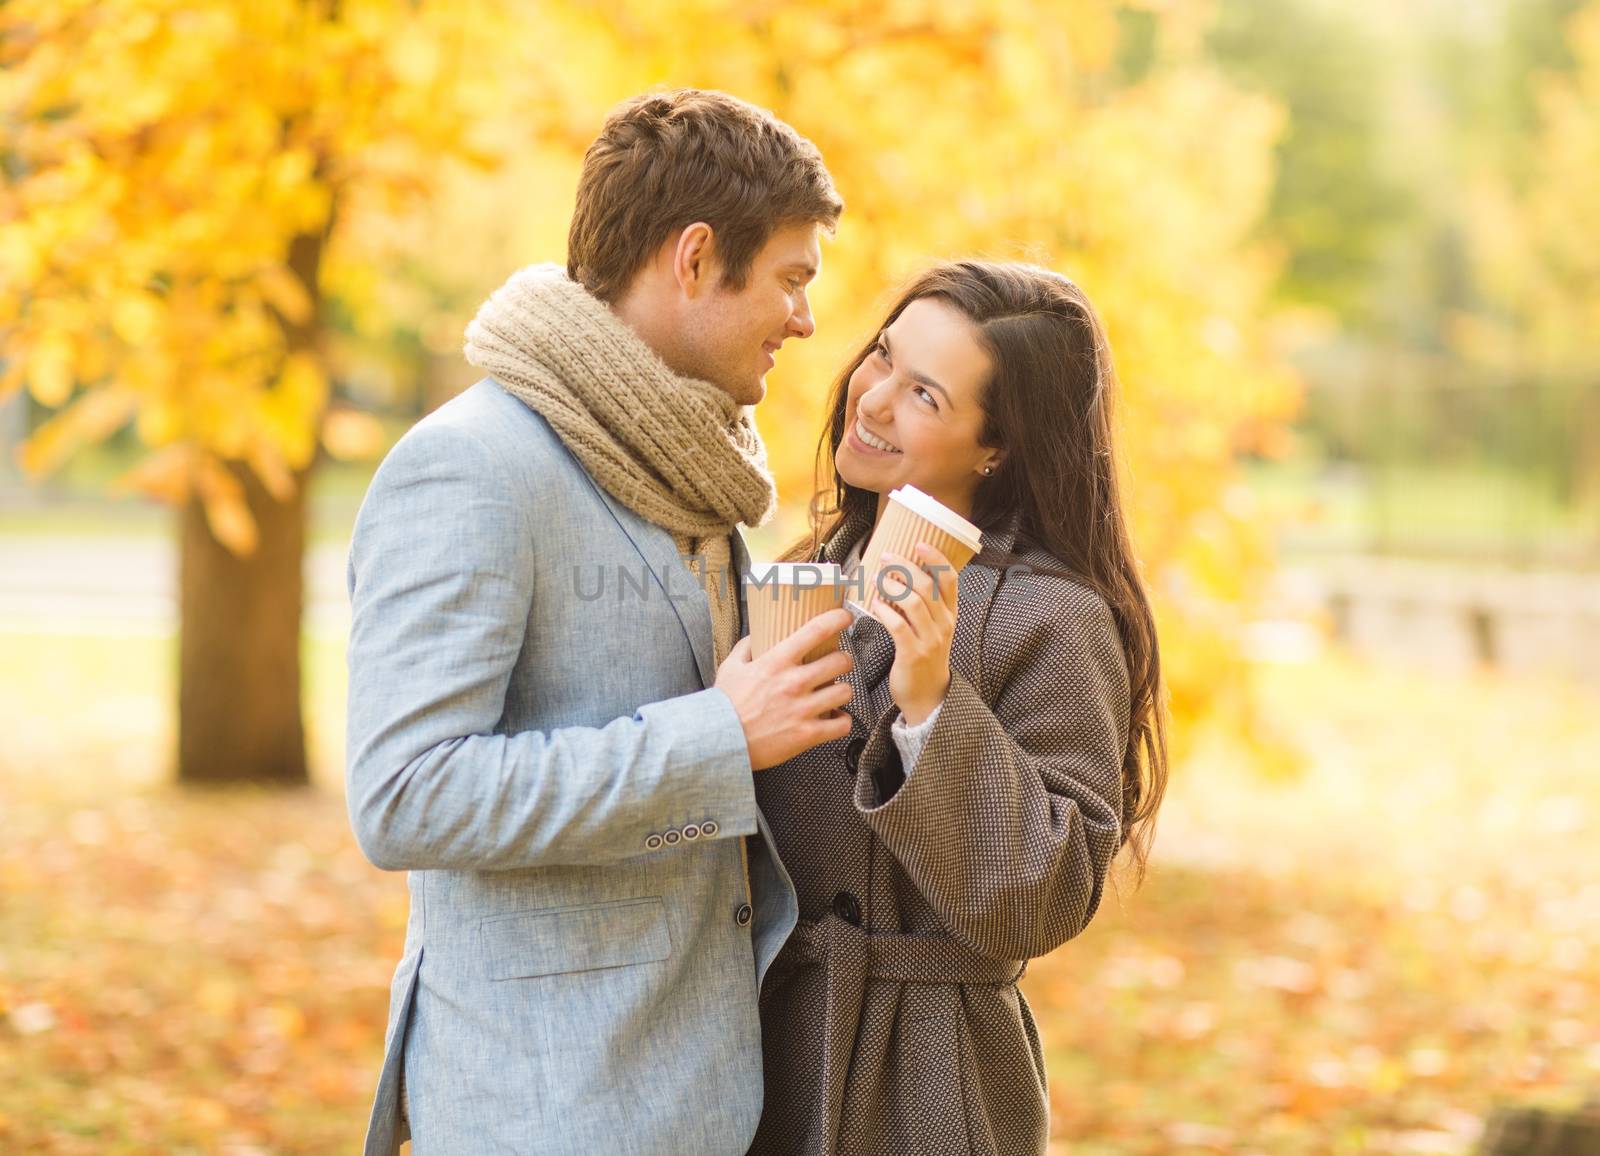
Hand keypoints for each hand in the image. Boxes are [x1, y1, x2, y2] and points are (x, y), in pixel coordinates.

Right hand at [715, 607, 854, 770]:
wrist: (719, 741)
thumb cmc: (724, 705)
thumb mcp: (731, 667)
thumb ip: (746, 647)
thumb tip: (758, 634)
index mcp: (776, 662)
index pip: (816, 631)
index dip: (837, 619)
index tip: (844, 617)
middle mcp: (793, 683)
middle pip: (840, 662)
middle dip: (844, 660)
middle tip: (839, 663)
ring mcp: (803, 709)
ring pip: (846, 692)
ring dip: (843, 691)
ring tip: (835, 693)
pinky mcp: (807, 734)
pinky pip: (842, 725)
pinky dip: (841, 721)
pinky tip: (834, 718)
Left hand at [870, 543, 957, 725]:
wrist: (928, 696)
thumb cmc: (924, 656)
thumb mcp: (933, 628)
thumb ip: (923, 604)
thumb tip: (898, 574)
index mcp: (951, 614)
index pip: (950, 579)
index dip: (936, 558)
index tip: (919, 543)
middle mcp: (945, 624)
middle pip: (928, 586)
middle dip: (905, 567)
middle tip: (886, 557)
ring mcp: (931, 640)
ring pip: (914, 603)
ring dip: (892, 586)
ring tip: (877, 579)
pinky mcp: (913, 654)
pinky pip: (898, 625)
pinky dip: (884, 611)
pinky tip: (875, 605)